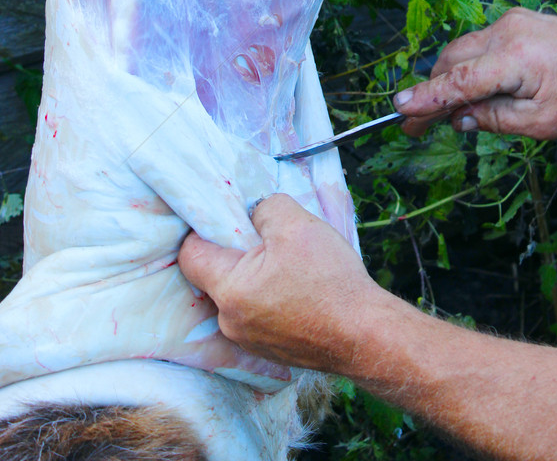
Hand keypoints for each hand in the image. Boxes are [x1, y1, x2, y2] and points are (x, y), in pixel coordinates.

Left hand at [178, 193, 378, 371]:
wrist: (366, 336)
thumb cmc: (330, 281)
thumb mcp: (296, 224)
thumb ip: (265, 207)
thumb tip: (253, 210)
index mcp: (229, 290)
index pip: (190, 254)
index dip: (204, 228)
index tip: (228, 216)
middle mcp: (230, 321)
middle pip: (215, 274)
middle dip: (236, 252)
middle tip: (267, 237)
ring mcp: (249, 340)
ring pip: (238, 294)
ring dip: (255, 275)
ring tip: (290, 264)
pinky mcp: (270, 350)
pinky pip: (258, 313)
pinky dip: (271, 297)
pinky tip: (299, 288)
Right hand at [393, 9, 556, 139]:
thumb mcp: (540, 123)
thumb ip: (495, 120)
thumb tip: (460, 119)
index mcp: (515, 60)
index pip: (459, 81)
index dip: (427, 97)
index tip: (400, 109)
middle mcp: (507, 32)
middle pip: (452, 60)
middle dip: (434, 90)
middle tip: (420, 124)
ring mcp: (509, 21)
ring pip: (463, 50)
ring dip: (452, 77)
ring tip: (453, 111)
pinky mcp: (514, 20)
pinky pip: (479, 43)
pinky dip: (470, 65)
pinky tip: (478, 88)